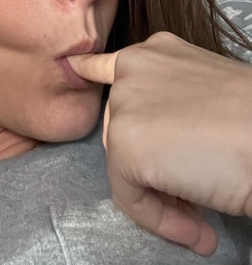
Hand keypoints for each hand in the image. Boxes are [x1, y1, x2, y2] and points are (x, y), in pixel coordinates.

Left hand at [68, 32, 251, 256]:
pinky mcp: (125, 143)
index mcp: (154, 52)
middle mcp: (131, 68)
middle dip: (151, 168)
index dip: (89, 75)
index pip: (105, 66)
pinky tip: (198, 228)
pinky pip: (130, 196)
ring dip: (159, 200)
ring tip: (198, 220)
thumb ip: (168, 106)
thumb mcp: (205, 93)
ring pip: (124, 166)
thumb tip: (159, 149)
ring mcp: (124, 104)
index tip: (75, 72)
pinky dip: (160, 221)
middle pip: (120, 130)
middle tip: (190, 199)